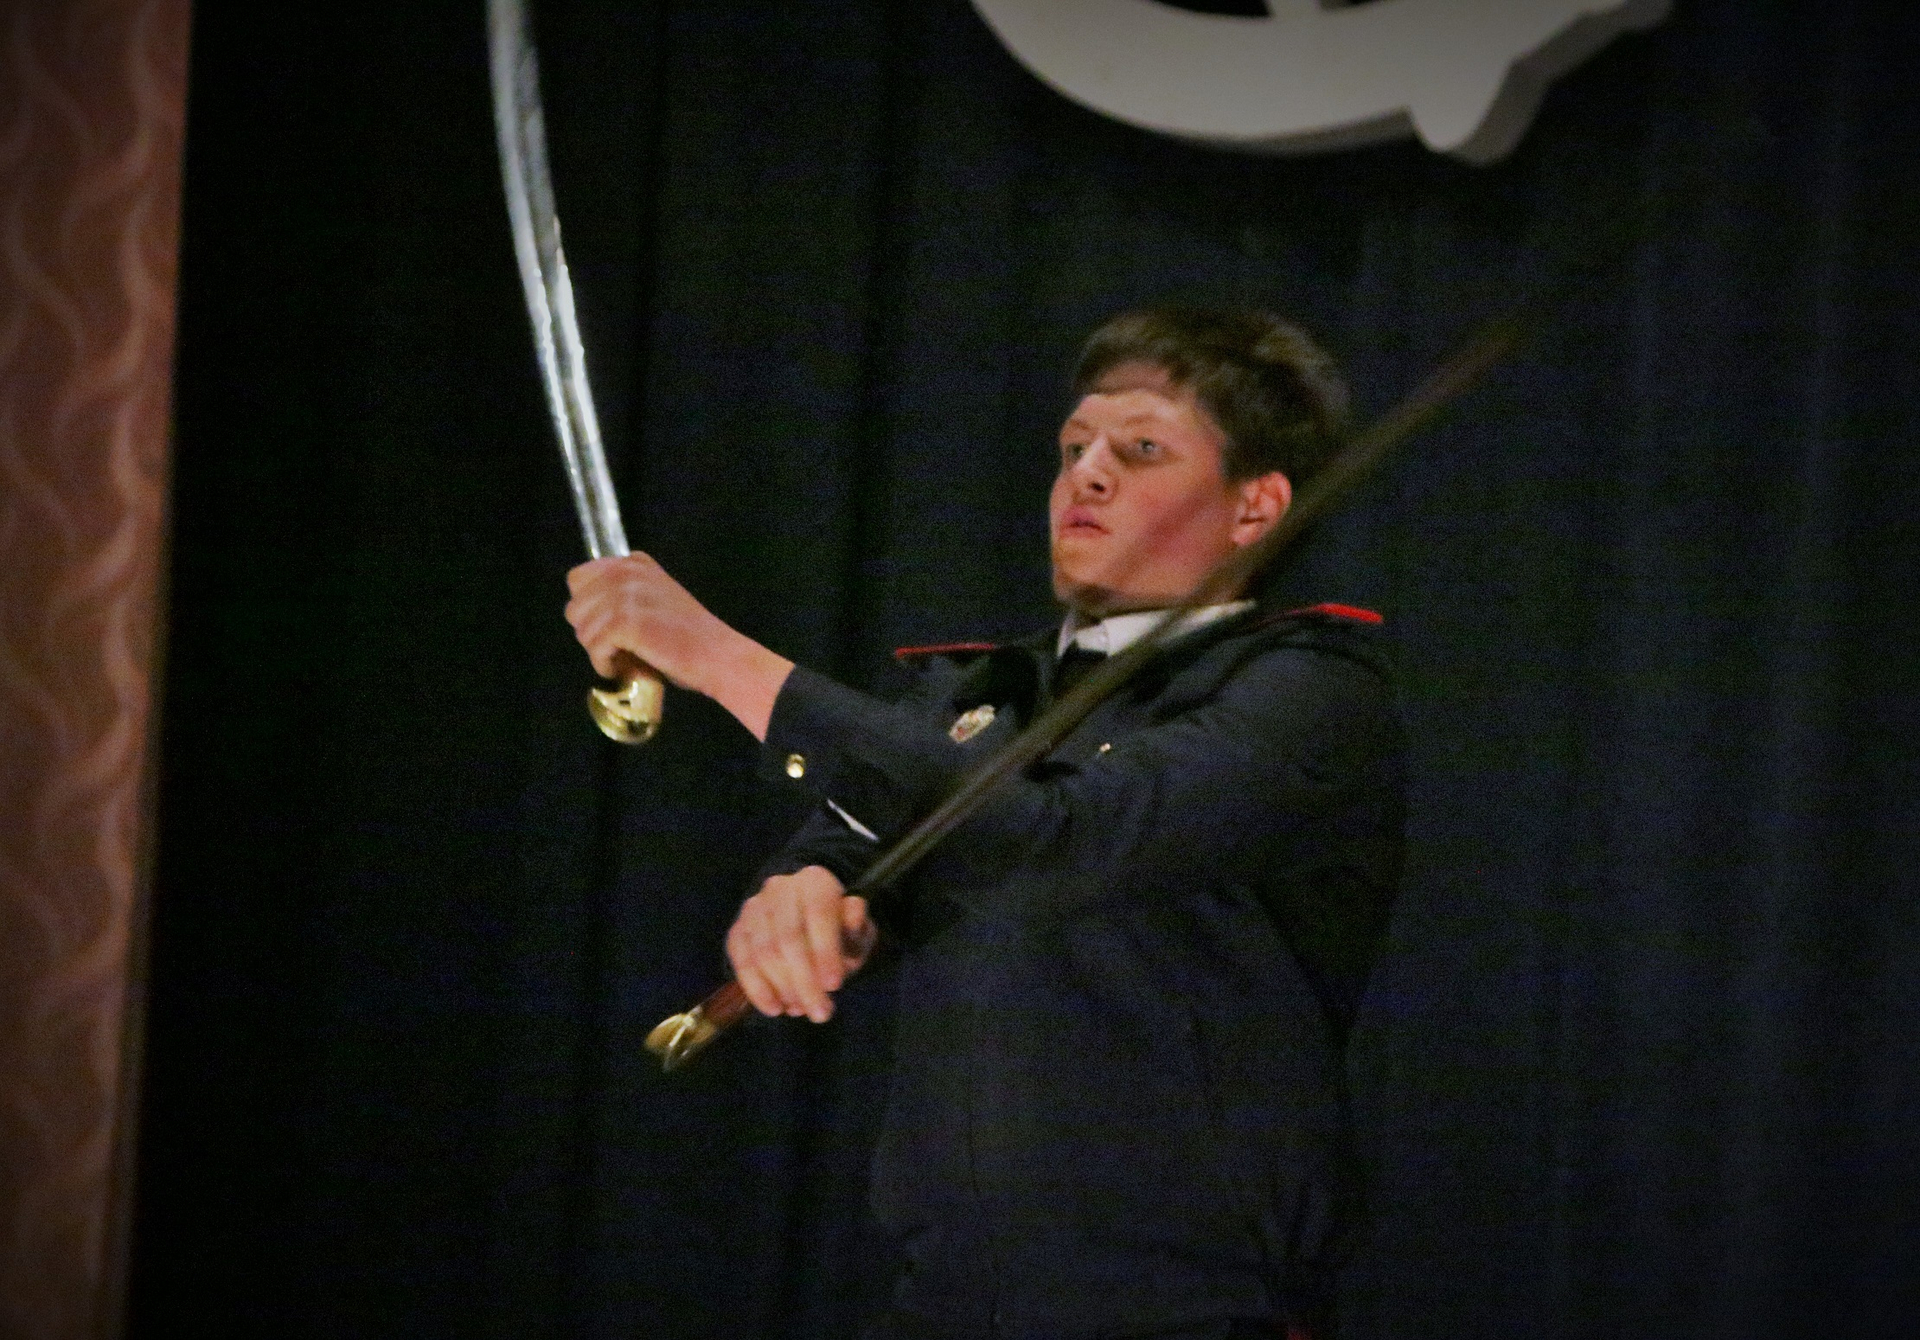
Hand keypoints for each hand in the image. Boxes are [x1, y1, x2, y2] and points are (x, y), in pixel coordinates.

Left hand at [565, 553, 728, 688]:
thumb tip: (580, 615)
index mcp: (633, 563)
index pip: (578, 579)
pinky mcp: (625, 621)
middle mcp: (626, 571)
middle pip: (576, 607)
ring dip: (599, 652)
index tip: (609, 629)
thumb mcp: (652, 599)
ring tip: (625, 660)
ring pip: (582, 630)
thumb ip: (620, 596)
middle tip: (618, 649)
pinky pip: (595, 648)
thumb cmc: (687, 637)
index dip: (588, 609)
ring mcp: (626, 594)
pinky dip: (605, 666)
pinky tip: (625, 669)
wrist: (716, 656)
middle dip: (592, 633)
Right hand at [726, 865, 876, 1022]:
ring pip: (763, 951)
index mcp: (815, 881)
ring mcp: (754, 908)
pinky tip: (774, 1008)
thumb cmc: (838, 931)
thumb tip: (852, 920)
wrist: (809, 924)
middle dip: (804, 981)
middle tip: (820, 1012)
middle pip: (788, 937)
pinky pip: (741, 960)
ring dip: (783, 988)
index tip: (834, 986)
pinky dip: (756, 989)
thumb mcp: (858, 930)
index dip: (825, 951)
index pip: (818, 913)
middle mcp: (780, 888)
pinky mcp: (738, 930)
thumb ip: (858, 928)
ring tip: (801, 1010)